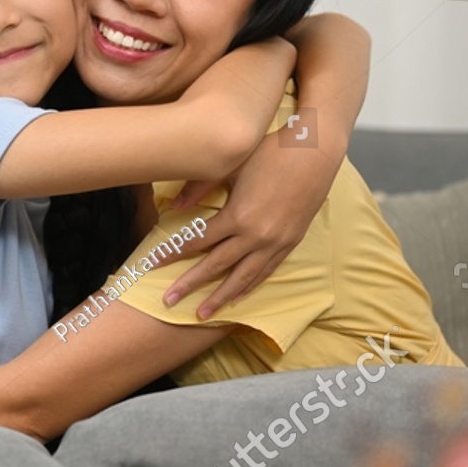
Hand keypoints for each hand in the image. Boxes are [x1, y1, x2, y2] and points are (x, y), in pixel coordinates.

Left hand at [163, 130, 342, 317]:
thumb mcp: (232, 166)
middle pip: (215, 266)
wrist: (315, 153)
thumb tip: (175, 207)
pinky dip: (250, 286)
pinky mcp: (290, 243)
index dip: (172, 253)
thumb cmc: (270, 152)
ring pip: (242, 277)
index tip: (152, 264)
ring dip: (220, 297)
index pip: (196, 241)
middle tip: (167, 301)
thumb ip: (201, 187)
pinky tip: (237, 297)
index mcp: (238, 216)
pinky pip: (266, 271)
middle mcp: (256, 236)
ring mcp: (275, 243)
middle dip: (189, 285)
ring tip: (202, 314)